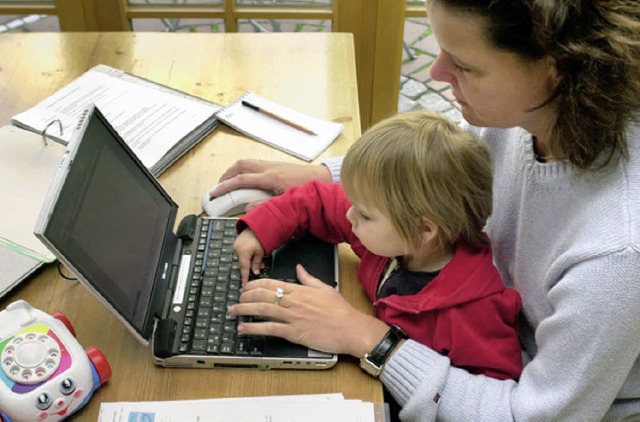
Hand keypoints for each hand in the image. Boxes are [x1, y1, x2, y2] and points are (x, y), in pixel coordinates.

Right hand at [210, 159, 331, 198]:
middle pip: (240, 166)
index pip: (241, 180)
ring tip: (229, 182)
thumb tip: (248, 208)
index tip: (214, 193)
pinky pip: (255, 164)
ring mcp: (273, 164)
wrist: (323, 177)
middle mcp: (269, 168)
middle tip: (219, 186)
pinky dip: (245, 170)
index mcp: (270, 177)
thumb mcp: (285, 202)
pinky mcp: (277, 165)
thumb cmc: (307, 190)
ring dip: (235, 171)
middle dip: (226, 176)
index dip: (224, 187)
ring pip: (247, 163)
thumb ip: (265, 205)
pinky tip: (246, 179)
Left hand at [228, 264, 389, 356]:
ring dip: (244, 310)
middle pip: (263, 295)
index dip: (254, 285)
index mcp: (300, 290)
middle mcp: (294, 302)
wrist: (352, 329)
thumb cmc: (341, 311)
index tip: (246, 287)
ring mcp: (293, 317)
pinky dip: (254, 328)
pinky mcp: (294, 333)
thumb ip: (309, 278)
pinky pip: (270, 329)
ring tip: (233, 312)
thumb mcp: (325, 288)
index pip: (271, 283)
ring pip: (263, 310)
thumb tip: (299, 268)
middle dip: (245, 296)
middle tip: (235, 300)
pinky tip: (243, 329)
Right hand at [233, 229, 264, 283]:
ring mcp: (236, 245)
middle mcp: (237, 249)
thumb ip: (257, 263)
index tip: (244, 285)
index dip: (244, 277)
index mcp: (242, 252)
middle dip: (252, 266)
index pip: (244, 268)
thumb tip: (255, 272)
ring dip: (251, 260)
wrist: (258, 224)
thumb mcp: (261, 252)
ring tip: (260, 258)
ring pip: (244, 258)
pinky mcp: (238, 242)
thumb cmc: (261, 237)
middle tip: (261, 266)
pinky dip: (249, 254)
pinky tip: (255, 253)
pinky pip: (243, 252)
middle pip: (244, 263)